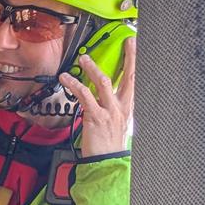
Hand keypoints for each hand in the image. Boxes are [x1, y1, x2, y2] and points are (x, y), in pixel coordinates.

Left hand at [61, 37, 135, 158]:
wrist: (107, 162)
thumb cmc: (110, 146)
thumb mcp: (118, 124)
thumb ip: (114, 108)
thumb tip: (107, 98)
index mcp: (128, 107)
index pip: (135, 81)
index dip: (136, 63)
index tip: (137, 48)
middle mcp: (121, 107)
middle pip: (129, 76)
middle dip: (129, 57)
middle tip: (128, 41)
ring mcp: (109, 111)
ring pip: (104, 82)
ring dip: (92, 68)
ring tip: (84, 59)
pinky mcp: (95, 116)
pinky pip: (85, 95)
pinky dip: (74, 84)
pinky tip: (66, 79)